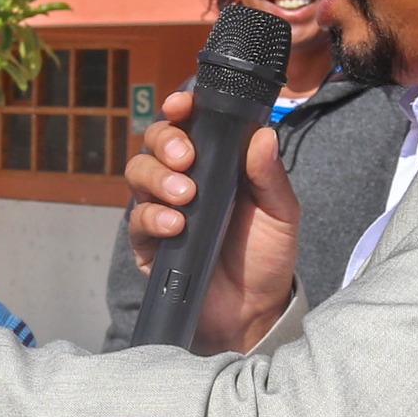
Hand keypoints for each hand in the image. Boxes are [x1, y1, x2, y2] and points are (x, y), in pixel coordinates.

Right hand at [126, 91, 299, 352]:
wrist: (254, 311)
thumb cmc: (266, 255)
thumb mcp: (280, 213)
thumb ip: (270, 176)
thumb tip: (263, 134)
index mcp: (215, 163)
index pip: (190, 124)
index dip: (181, 108)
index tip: (182, 106)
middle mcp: (184, 179)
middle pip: (155, 142)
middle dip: (166, 141)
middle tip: (187, 158)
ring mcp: (162, 209)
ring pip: (138, 173)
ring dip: (157, 177)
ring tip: (184, 195)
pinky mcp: (148, 243)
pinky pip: (136, 220)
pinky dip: (153, 217)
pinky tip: (174, 225)